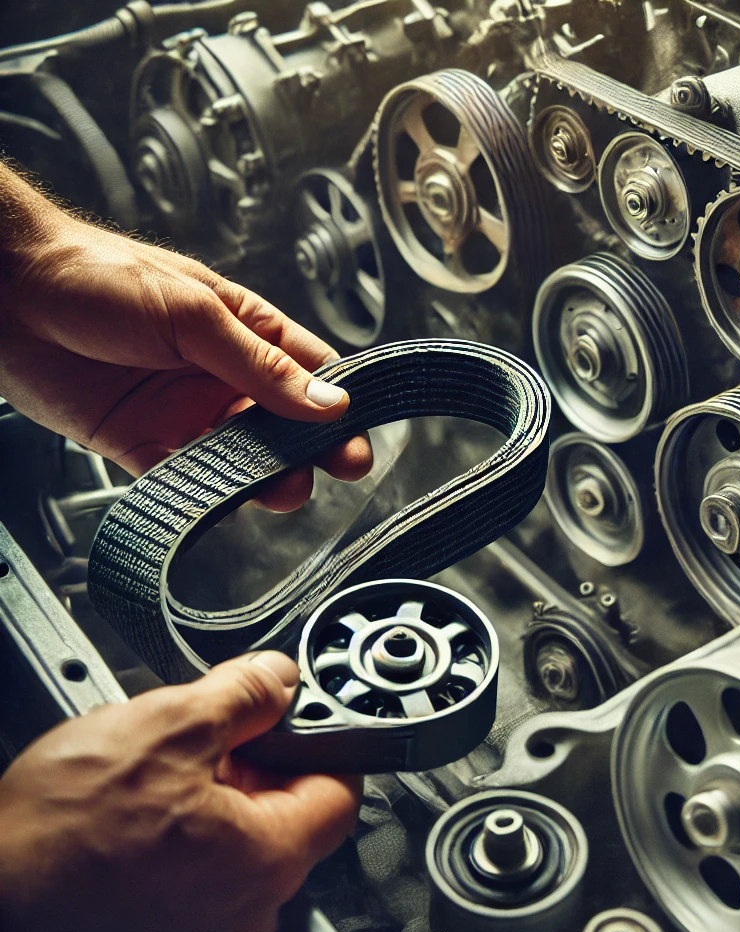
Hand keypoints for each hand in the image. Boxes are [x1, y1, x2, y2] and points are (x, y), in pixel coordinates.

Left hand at [0, 167, 371, 510]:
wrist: (4, 294)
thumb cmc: (96, 275)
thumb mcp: (194, 315)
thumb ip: (259, 366)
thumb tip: (327, 401)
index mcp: (243, 331)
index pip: (310, 371)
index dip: (340, 403)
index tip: (359, 432)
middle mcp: (219, 375)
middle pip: (283, 423)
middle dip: (313, 449)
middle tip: (339, 468)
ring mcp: (183, 412)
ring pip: (241, 457)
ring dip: (265, 476)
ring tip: (283, 489)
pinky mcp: (140, 443)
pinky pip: (183, 478)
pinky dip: (205, 496)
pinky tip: (224, 503)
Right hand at [0, 651, 359, 931]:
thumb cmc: (61, 831)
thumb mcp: (171, 726)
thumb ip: (245, 695)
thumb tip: (280, 678)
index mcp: (270, 859)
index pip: (341, 789)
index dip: (320, 740)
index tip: (296, 716)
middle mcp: (252, 907)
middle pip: (292, 812)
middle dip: (259, 763)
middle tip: (214, 735)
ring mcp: (210, 929)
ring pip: (246, 839)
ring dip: (220, 795)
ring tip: (165, 772)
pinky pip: (208, 869)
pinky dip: (191, 832)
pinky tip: (144, 809)